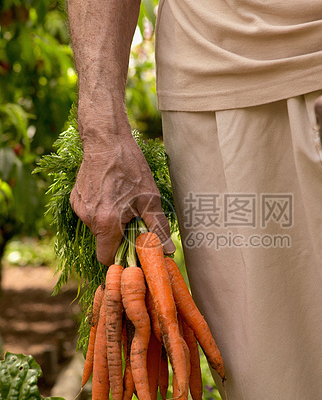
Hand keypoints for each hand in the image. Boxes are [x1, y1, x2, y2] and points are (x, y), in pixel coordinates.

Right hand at [70, 129, 174, 265]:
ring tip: (123, 200)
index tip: (132, 248)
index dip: (119, 257)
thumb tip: (168, 252)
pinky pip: (90, 213)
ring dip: (110, 221)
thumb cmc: (131, 168)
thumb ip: (158, 229)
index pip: (106, 258)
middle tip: (133, 217)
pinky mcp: (76, 198)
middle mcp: (89, 219)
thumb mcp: (150, 199)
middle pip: (104, 241)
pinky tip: (111, 192)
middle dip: (118, 235)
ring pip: (97, 227)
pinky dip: (101, 209)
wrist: (106, 141)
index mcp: (107, 224)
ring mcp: (79, 208)